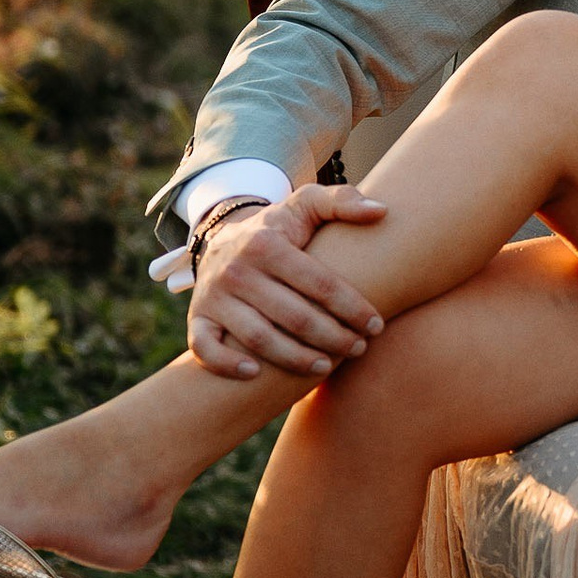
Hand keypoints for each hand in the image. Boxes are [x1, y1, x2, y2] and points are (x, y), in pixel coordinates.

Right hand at [188, 187, 391, 381]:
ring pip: (259, 338)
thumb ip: (343, 201)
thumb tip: (380, 211)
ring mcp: (214, 296)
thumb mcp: (306, 205)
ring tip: (326, 366)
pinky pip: (203, 347)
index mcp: (267, 244)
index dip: (353, 308)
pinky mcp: (197, 318)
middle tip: (358, 348)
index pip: (319, 283)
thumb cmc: (279, 228)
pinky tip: (256, 375)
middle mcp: (237, 270)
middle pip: (294, 316)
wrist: (224, 237)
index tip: (376, 325)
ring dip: (296, 359)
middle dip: (333, 338)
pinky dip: (226, 364)